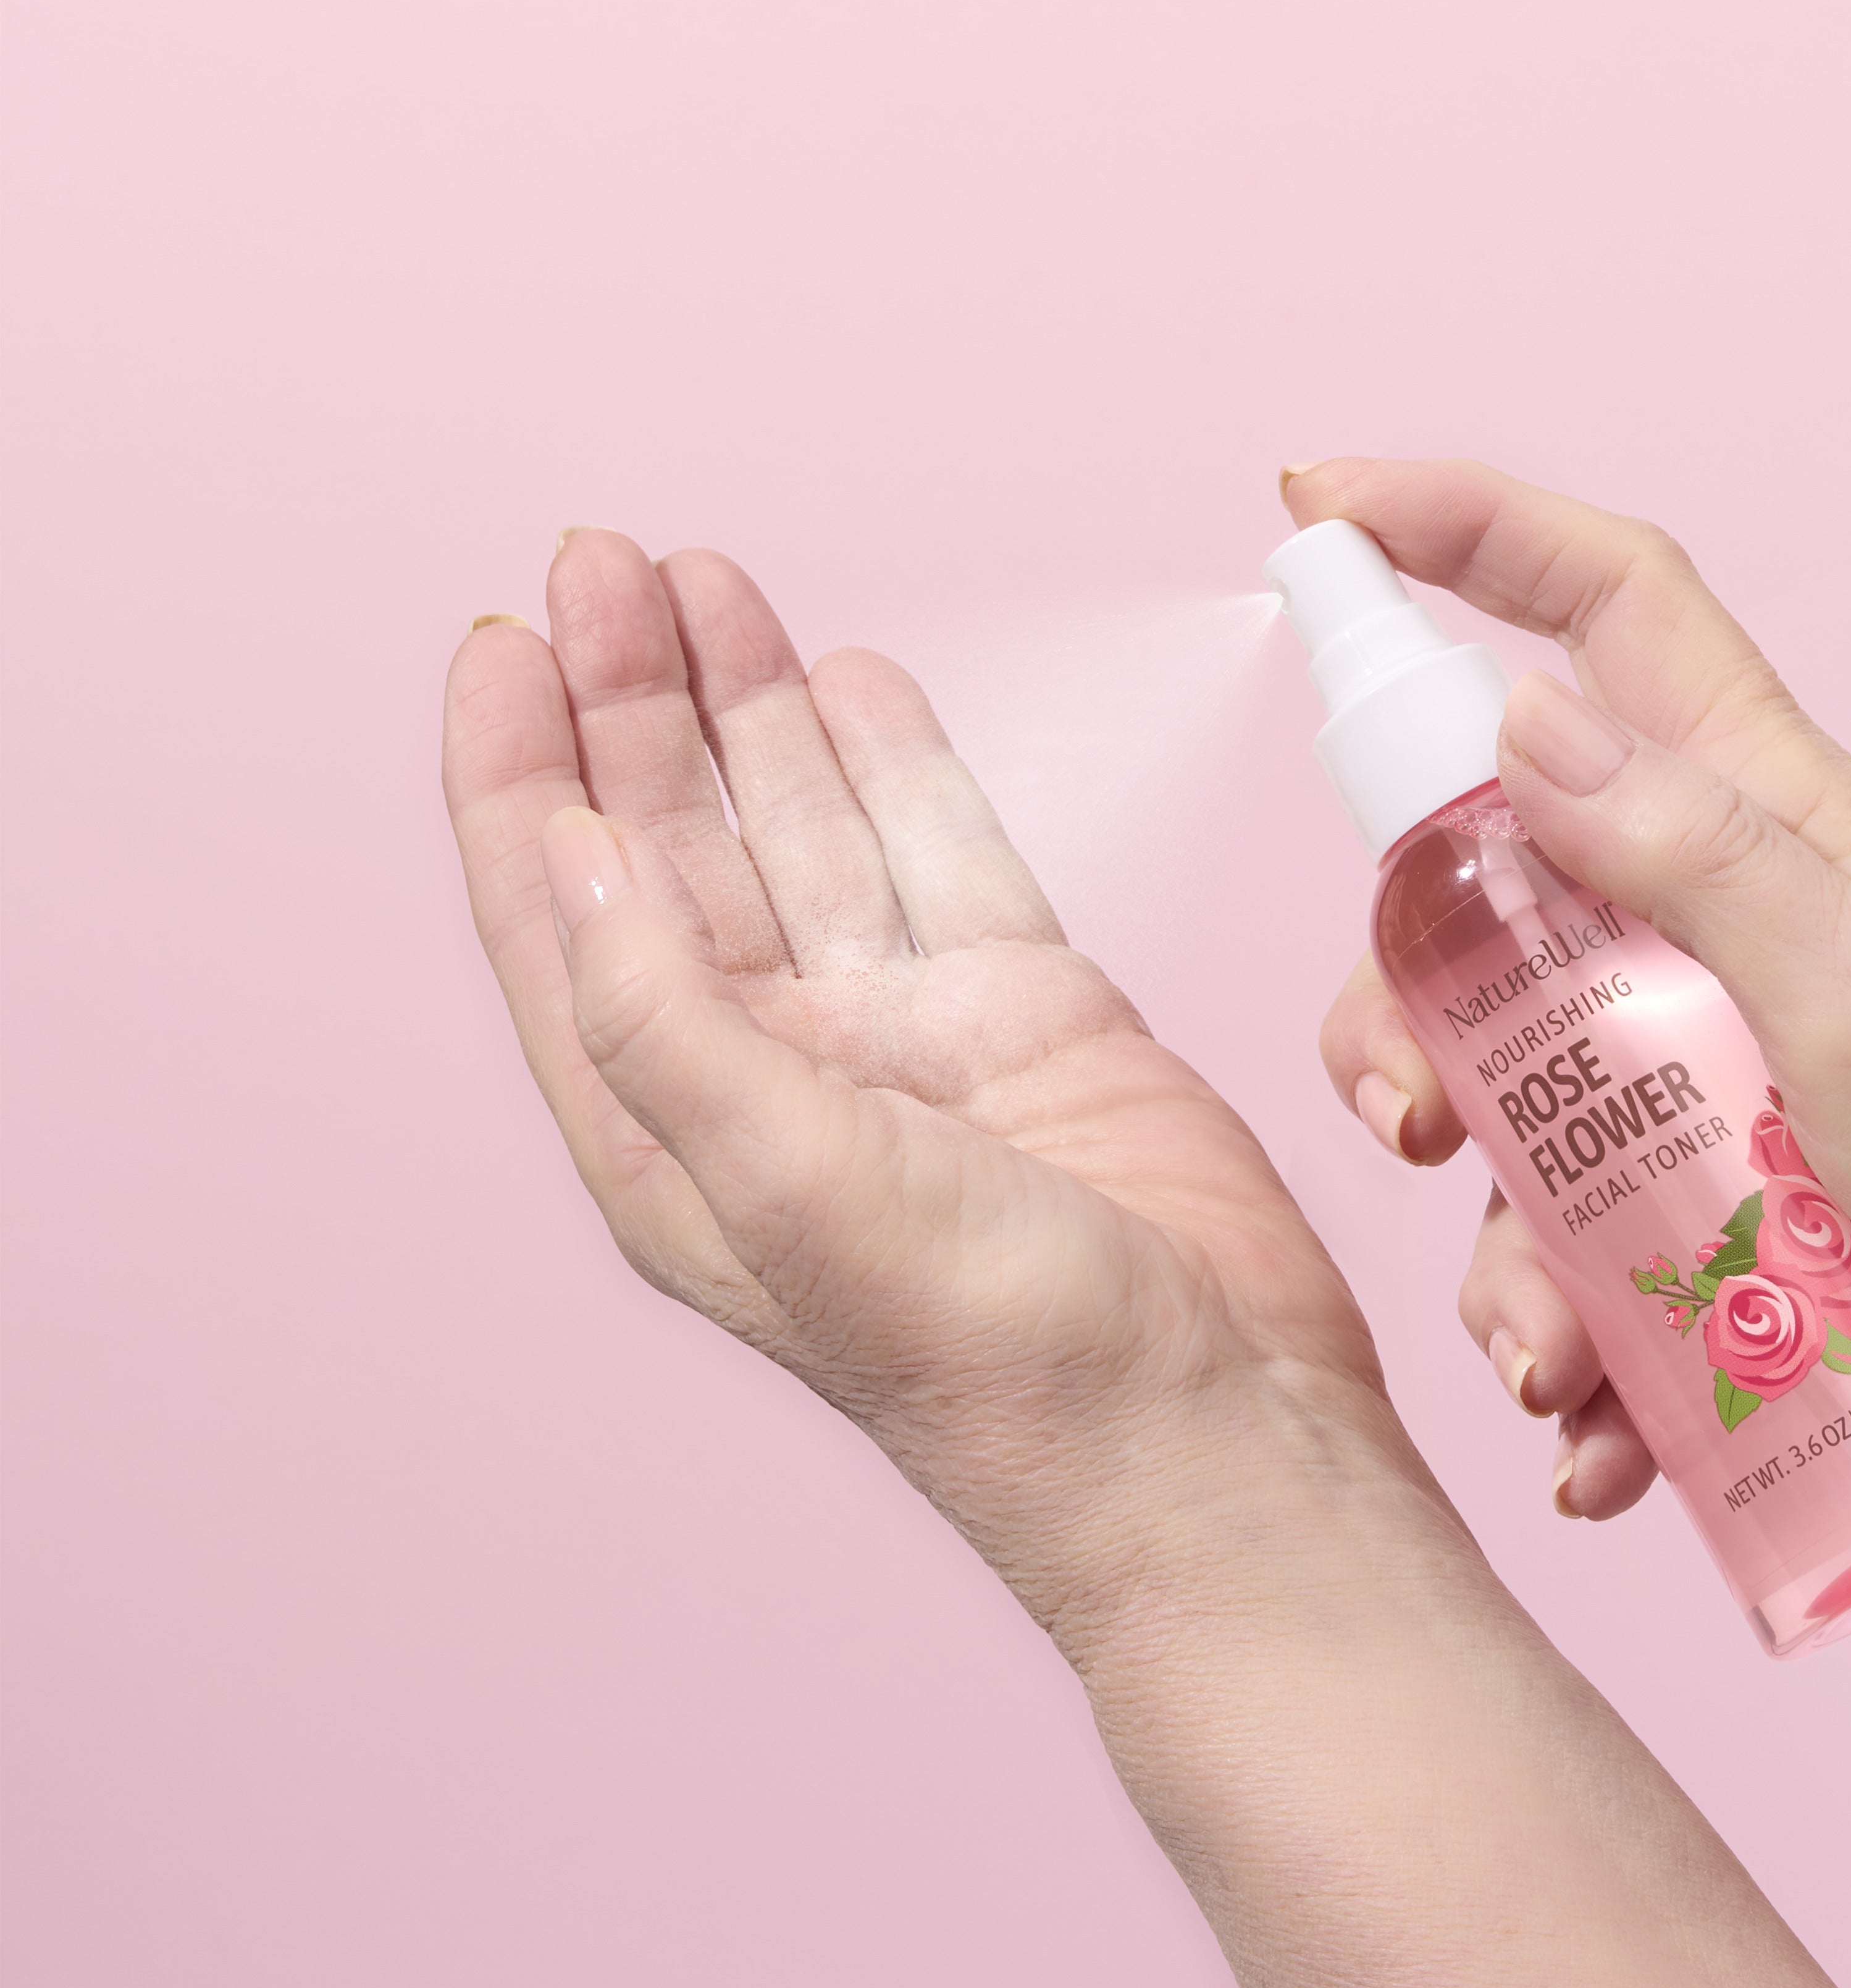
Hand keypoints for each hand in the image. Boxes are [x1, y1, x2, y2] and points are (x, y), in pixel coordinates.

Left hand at [444, 531, 1403, 1642]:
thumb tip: (558, 851)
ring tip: (707, 580)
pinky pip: (946, 857)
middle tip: (609, 559)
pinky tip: (849, 682)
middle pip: (678, 849)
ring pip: (812, 832)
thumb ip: (663, 1014)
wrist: (1213, 1428)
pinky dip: (901, 768)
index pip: (563, 919)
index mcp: (677, 1134)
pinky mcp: (1035, 1016)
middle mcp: (782, 1077)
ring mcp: (913, 1042)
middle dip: (635, 703)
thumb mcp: (788, 1182)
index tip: (500, 642)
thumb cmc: (997, 1358)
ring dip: (756, 709)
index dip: (517, 779)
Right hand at [1300, 457, 1850, 1512]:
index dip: (1463, 529)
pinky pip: (1588, 1247)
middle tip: (1416, 1126)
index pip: (1604, 604)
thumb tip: (1522, 722)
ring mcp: (1705, 1060)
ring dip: (1500, 1246)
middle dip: (1408, 1007)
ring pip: (1517, 1100)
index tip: (1318, 513)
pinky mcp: (1715, 1190)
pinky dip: (1573, 1348)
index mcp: (1761, 814)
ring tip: (1552, 1364)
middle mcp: (1710, 917)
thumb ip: (1695, 858)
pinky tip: (1600, 1444)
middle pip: (1486, 892)